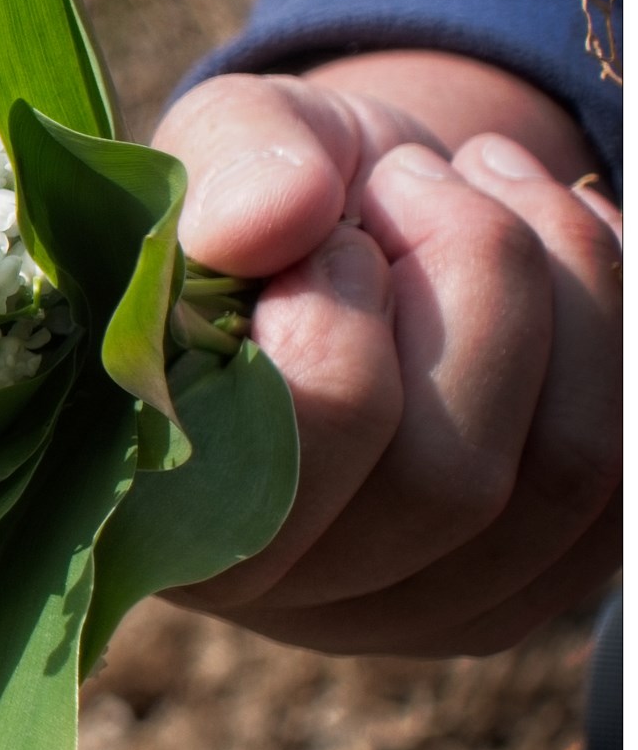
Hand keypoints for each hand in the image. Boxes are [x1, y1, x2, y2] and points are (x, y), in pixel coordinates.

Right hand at [151, 55, 621, 656]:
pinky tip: (572, 247)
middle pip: (446, 482)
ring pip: (564, 476)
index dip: (340, 318)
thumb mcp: (225, 141)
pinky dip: (626, 337)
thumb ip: (232, 164)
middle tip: (426, 174)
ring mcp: (410, 608)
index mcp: (159, 499)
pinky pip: (629, 488)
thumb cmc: (267, 194)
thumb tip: (276, 216)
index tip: (333, 222)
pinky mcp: (522, 592)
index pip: (291, 459)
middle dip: (475, 274)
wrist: (352, 217)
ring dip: (570, 287)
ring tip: (500, 183)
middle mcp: (281, 589)